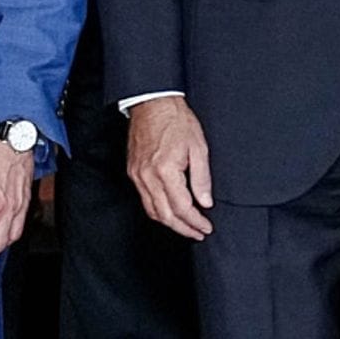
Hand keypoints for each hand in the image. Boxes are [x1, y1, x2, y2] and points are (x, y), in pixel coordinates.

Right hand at [127, 97, 213, 239]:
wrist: (153, 104)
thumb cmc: (177, 121)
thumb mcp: (199, 147)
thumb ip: (202, 177)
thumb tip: (206, 202)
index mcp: (165, 171)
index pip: (181, 207)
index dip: (195, 221)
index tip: (206, 228)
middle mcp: (147, 177)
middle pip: (164, 215)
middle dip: (183, 228)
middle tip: (199, 233)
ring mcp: (137, 176)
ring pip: (152, 210)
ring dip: (170, 223)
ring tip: (187, 227)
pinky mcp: (133, 172)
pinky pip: (144, 200)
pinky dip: (158, 210)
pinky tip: (170, 212)